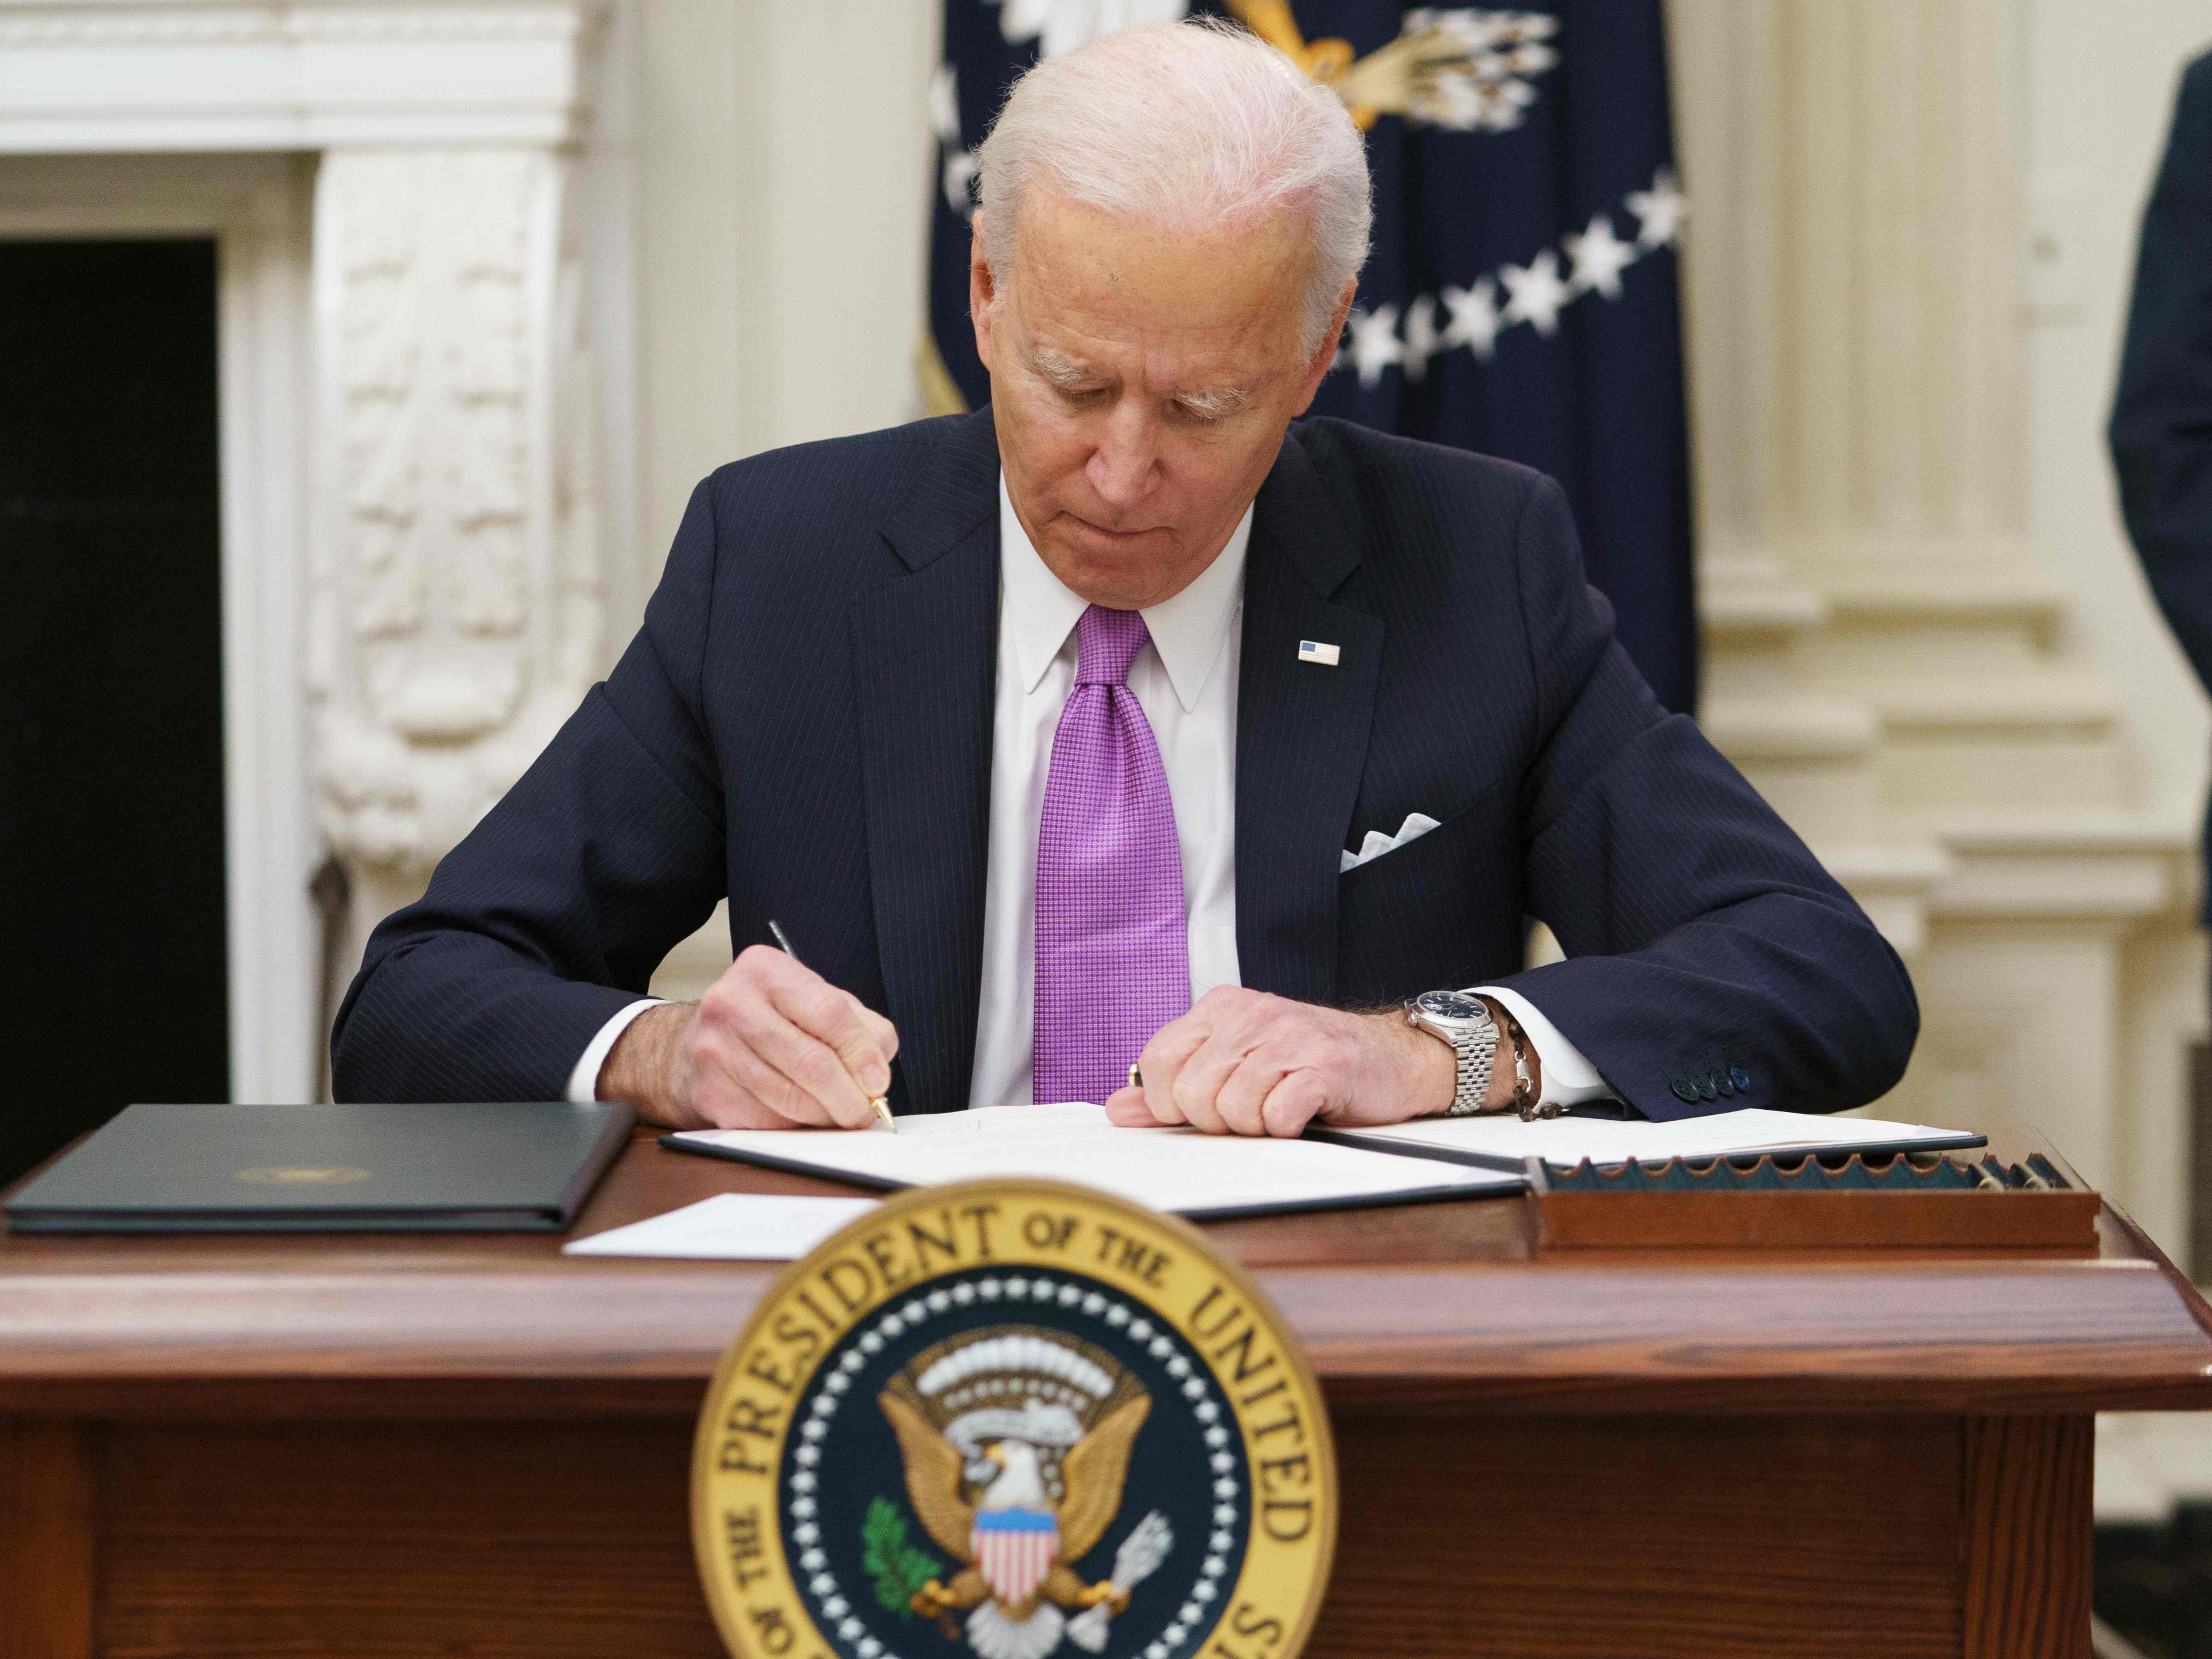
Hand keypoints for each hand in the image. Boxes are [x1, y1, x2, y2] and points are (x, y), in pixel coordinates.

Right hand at [600, 945, 897, 1130]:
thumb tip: (878, 1071)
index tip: (878, 1081)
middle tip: (864, 1112)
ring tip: (838, 1115)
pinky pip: (768, 1122)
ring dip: (826, 1116)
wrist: (695, 1045)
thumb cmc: (768, 1021)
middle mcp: (733, 1004)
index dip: (862, 1053)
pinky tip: (800, 1116)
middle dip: (848, 1097)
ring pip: (791, 1099)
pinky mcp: (710, 1092)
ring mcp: (716, 1050)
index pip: (830, 1014)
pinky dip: (795, 1127)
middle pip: (811, 1063)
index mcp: (766, 970)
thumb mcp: (813, 1002)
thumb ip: (859, 1026)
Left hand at [1102, 986, 1461, 1136]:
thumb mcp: (1234, 1067)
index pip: (1158, 1060)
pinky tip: (1302, 1114)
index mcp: (1221, 1008)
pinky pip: (1277, 1115)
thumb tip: (1118, 1108)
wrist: (1392, 1059)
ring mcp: (1290, 1036)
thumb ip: (1172, 1088)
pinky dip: (1286, 1128)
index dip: (1171, 1103)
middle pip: (1192, 1093)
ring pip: (1232, 1109)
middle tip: (1249, 1112)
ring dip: (1255, 1127)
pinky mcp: (1325, 1065)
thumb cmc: (1307, 1066)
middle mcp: (1252, 1014)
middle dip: (1215, 1121)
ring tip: (1279, 1109)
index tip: (1202, 1109)